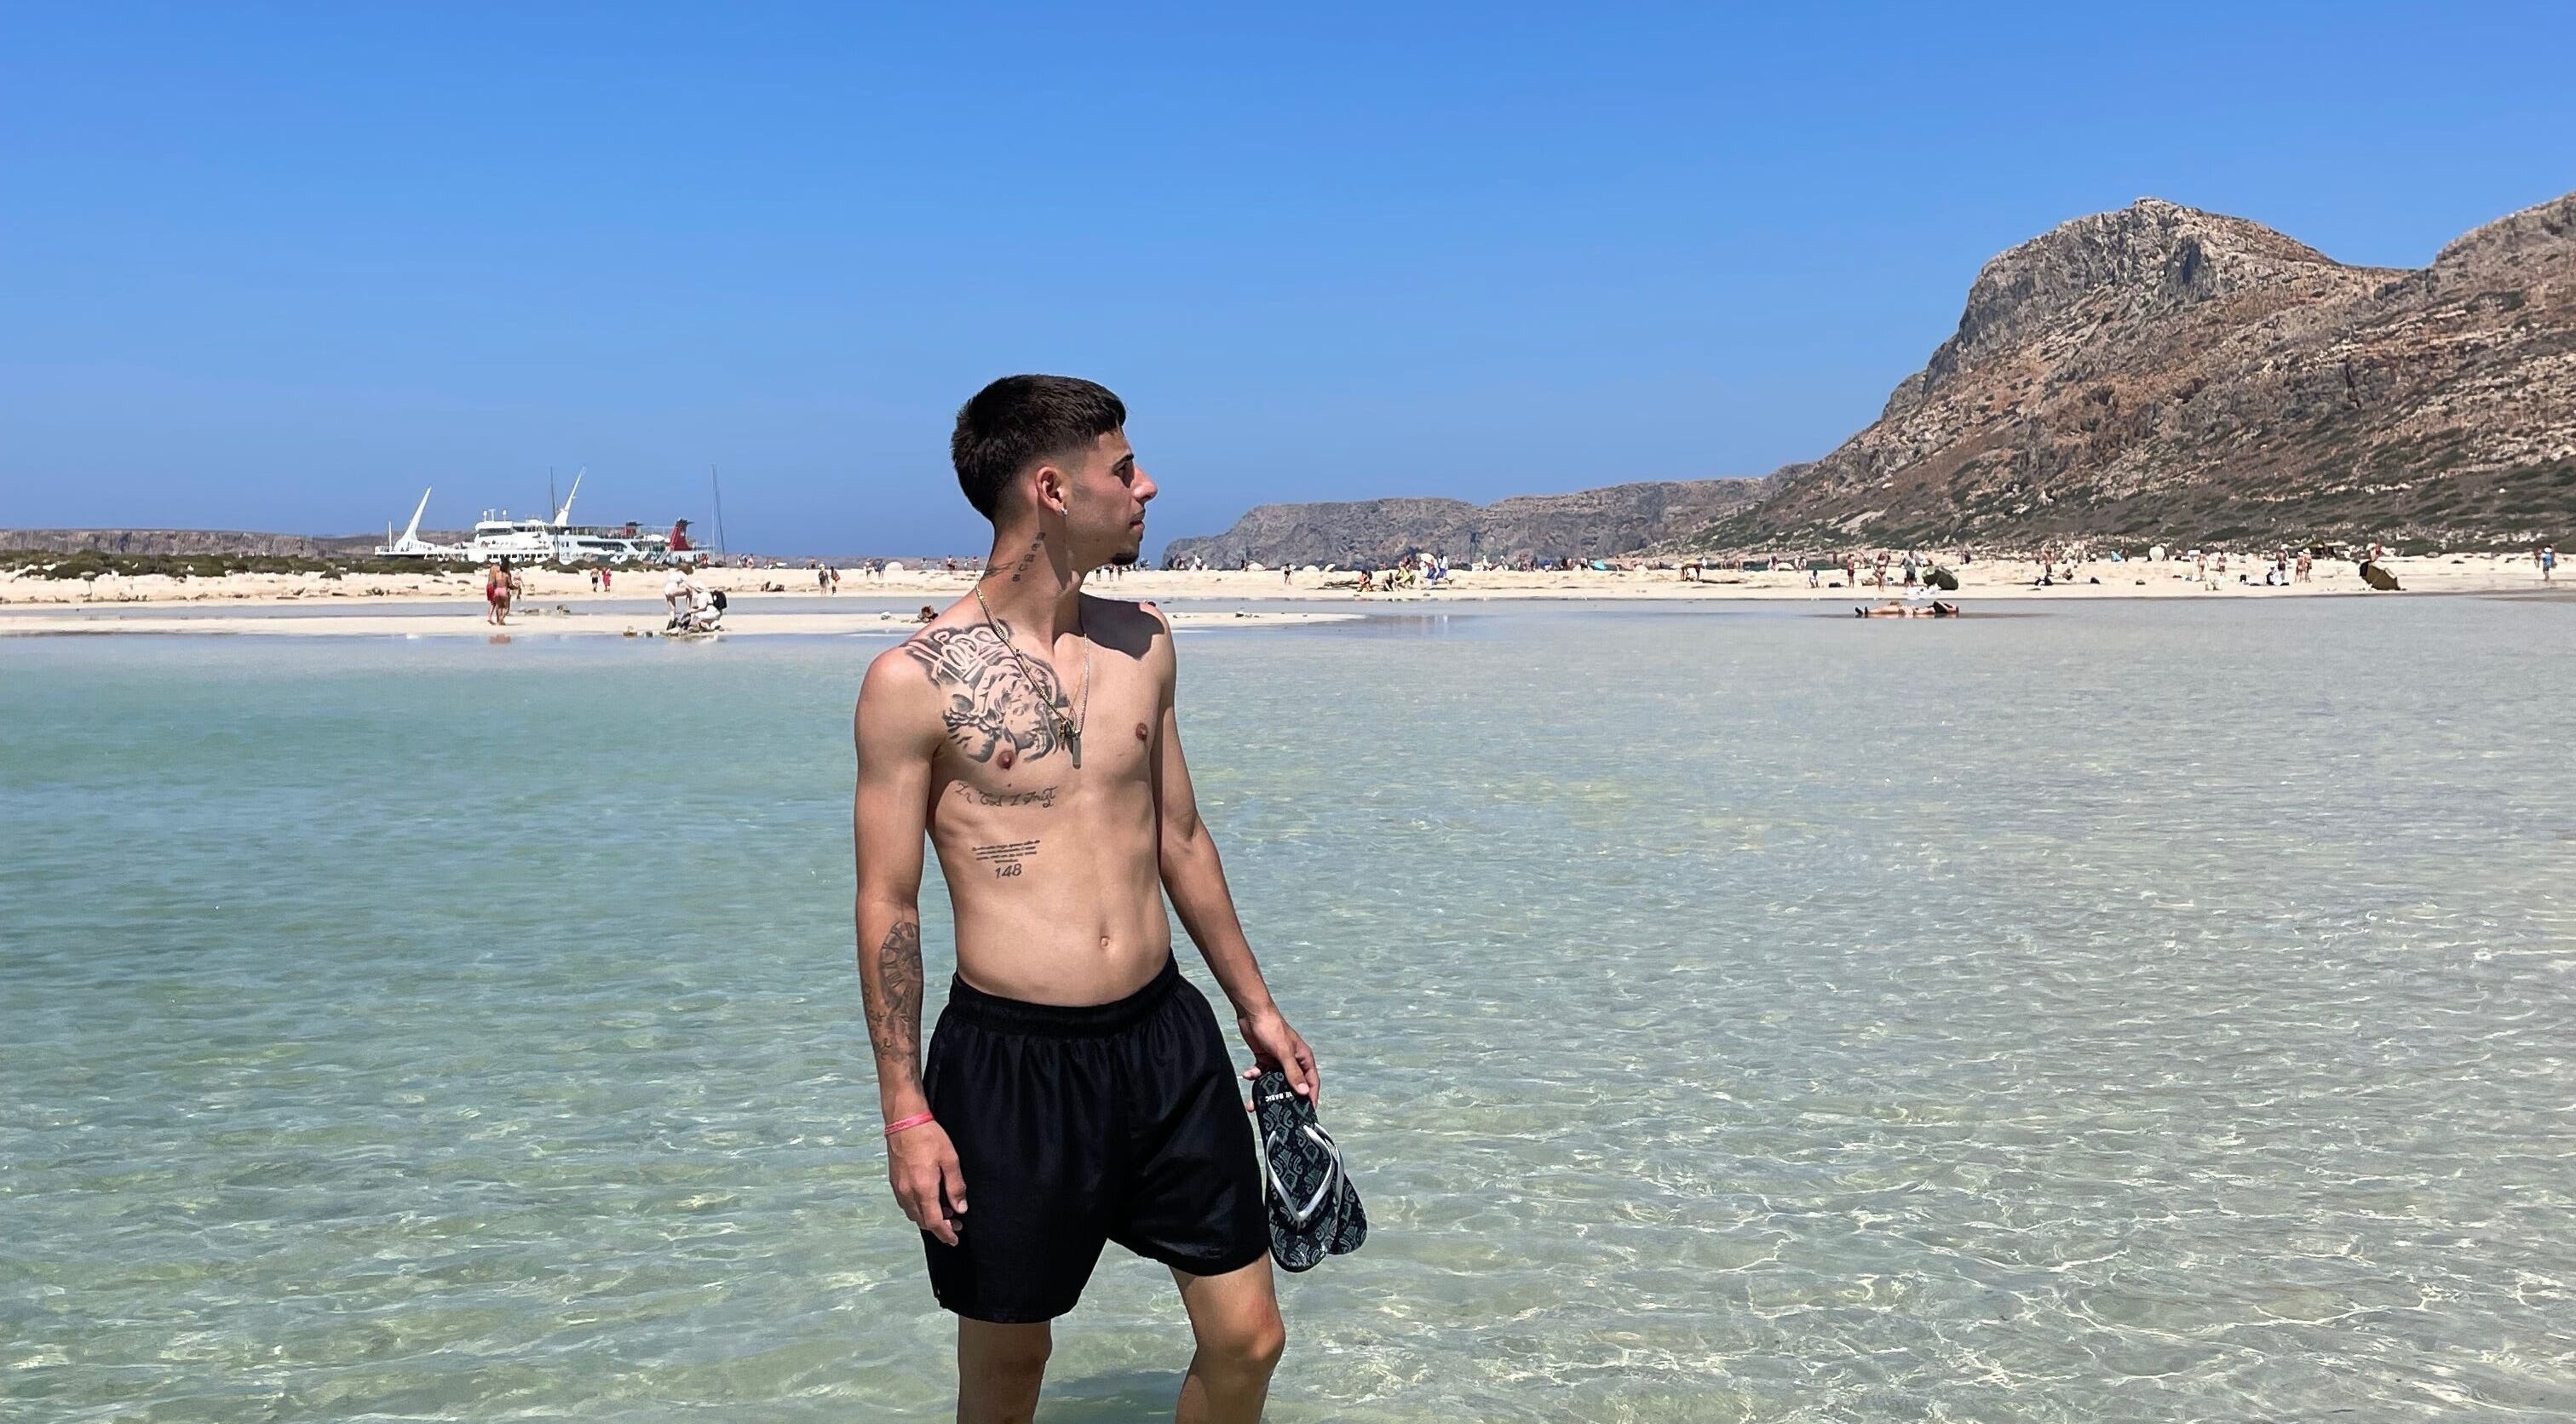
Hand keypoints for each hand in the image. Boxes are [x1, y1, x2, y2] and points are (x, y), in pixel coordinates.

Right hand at [887, 1120, 966, 1245]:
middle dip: (939, 1227)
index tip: (955, 1240)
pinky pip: (906, 1205)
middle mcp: (907, 1193)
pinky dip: (918, 1209)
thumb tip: (960, 1209)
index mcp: (923, 1189)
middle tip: (956, 1224)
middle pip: (922, 1221)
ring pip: (913, 1214)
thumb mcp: (950, 1160)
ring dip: (928, 1218)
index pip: (934, 1222)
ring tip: (945, 1211)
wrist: (904, 1121)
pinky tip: (929, 1200)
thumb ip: (956, 1187)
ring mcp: (898, 1188)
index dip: (945, 1234)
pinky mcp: (894, 1182)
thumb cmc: (929, 1137)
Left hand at [1237, 1008, 1318, 1103]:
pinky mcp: (1265, 1058)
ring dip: (1265, 1090)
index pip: (1311, 1082)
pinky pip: (1261, 1073)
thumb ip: (1293, 1073)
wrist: (1252, 1013)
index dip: (1310, 1097)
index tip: (1307, 1111)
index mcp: (1303, 1058)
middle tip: (1278, 1109)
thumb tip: (1304, 1091)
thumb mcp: (1284, 1052)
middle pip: (1292, 1084)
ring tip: (1255, 1101)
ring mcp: (1278, 1060)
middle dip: (1284, 1096)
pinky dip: (1255, 1076)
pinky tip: (1249, 1075)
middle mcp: (1292, 1061)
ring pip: (1274, 1081)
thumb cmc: (1272, 1027)